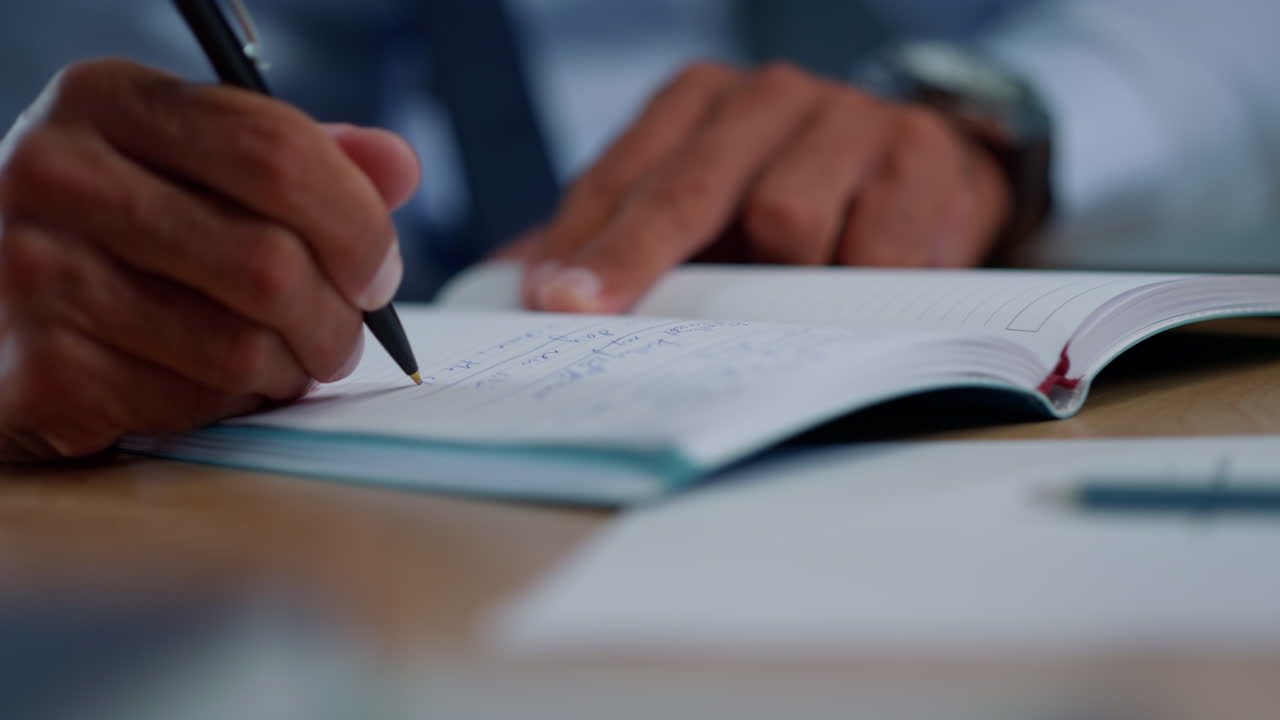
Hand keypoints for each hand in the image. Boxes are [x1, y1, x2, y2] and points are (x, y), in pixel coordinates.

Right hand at [0, 60, 419, 460]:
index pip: (277, 154)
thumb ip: (295, 161)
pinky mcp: (37, 369)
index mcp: (109, 101)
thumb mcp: (192, 167)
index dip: (358, 225)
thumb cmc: (121, 236)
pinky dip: (228, 408)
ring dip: (288, 371)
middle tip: (342, 336)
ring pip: (242, 347)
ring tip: (279, 362)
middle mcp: (57, 174)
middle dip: (338, 320)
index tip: (378, 271)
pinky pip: (193, 405)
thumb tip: (397, 166)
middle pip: (273, 263)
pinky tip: (209, 388)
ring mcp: (34, 274)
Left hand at [521, 61, 1009, 312]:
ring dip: (779, 282)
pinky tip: (855, 288)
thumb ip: (620, 240)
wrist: (925, 183)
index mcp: (699, 103)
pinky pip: (868, 245)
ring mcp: (844, 115)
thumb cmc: (794, 205)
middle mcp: (766, 96)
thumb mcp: (705, 216)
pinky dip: (853, 284)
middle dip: (634, 257)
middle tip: (587, 311)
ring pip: (784, 217)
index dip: (583, 242)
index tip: (549, 299)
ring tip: (793, 301)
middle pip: (687, 188)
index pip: (623, 176)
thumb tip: (523, 287)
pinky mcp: (915, 151)